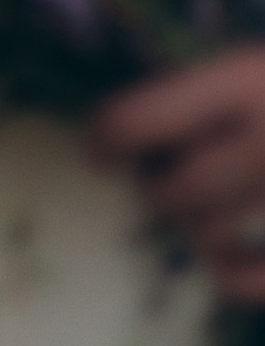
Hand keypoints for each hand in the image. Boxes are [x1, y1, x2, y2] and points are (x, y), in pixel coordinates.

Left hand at [96, 50, 264, 303]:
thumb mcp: (264, 65)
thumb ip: (217, 92)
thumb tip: (126, 133)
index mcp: (252, 79)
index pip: (140, 120)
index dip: (108, 138)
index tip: (98, 151)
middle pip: (171, 190)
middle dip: (162, 190)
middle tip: (167, 183)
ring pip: (208, 233)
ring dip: (198, 228)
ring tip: (205, 218)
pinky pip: (252, 280)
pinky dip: (234, 276)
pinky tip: (229, 264)